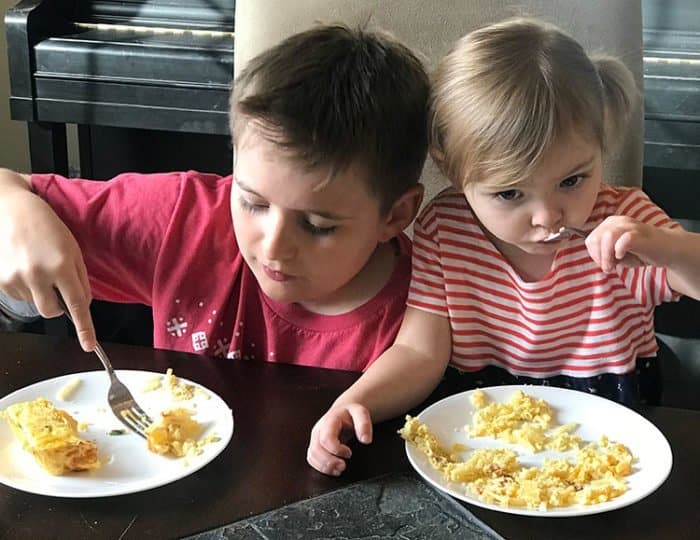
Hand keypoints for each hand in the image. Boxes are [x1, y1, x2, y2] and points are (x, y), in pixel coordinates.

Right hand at [0, 184, 95, 350]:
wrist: (8, 209)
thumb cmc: (46, 226)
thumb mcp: (72, 248)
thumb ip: (80, 278)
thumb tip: (83, 304)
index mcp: (61, 265)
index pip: (77, 304)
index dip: (85, 328)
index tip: (88, 345)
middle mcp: (37, 274)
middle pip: (52, 311)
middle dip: (57, 305)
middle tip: (56, 284)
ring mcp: (15, 278)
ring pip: (34, 303)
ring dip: (39, 291)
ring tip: (36, 264)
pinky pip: (18, 294)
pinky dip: (24, 285)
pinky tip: (22, 264)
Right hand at [306, 403, 372, 475]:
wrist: (342, 410)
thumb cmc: (350, 413)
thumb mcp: (360, 413)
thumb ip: (364, 424)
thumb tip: (366, 440)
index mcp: (329, 421)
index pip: (326, 438)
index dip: (336, 449)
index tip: (349, 453)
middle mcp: (319, 429)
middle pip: (316, 449)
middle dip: (329, 462)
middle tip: (343, 466)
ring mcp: (315, 438)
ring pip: (312, 455)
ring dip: (325, 466)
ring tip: (339, 469)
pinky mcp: (315, 445)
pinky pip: (311, 458)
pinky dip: (321, 467)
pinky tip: (333, 469)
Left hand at [585, 216, 669, 272]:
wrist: (667, 249)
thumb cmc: (641, 251)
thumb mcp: (618, 252)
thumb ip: (605, 253)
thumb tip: (599, 260)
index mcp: (610, 224)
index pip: (591, 239)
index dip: (594, 255)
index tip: (603, 264)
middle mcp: (619, 222)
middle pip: (596, 238)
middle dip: (598, 256)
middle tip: (608, 268)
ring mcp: (631, 226)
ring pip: (608, 237)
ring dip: (607, 255)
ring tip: (613, 266)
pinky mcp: (641, 234)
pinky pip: (624, 239)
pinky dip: (620, 250)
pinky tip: (622, 257)